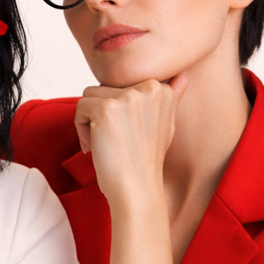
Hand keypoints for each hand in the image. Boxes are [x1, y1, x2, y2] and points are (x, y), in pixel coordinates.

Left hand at [74, 74, 189, 208]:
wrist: (137, 189)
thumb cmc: (147, 160)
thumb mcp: (166, 124)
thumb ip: (172, 97)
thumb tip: (184, 75)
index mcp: (161, 89)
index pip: (121, 85)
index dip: (118, 110)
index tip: (127, 133)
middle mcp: (147, 88)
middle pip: (104, 88)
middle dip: (101, 115)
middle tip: (114, 141)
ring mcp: (127, 97)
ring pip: (90, 96)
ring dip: (89, 121)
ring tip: (105, 143)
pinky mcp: (106, 108)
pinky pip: (80, 108)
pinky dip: (80, 129)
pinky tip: (95, 147)